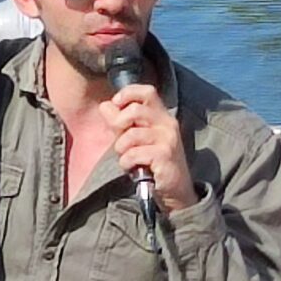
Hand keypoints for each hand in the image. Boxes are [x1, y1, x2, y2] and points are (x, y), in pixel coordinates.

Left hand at [102, 83, 196, 212]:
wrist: (175, 189)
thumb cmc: (154, 161)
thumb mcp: (135, 139)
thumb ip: (120, 122)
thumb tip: (105, 105)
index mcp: (161, 115)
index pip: (147, 91)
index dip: (128, 93)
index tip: (116, 104)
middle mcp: (167, 124)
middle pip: (136, 110)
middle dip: (118, 125)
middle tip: (119, 140)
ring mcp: (168, 139)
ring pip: (131, 135)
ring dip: (121, 150)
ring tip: (127, 158)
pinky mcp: (165, 155)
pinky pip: (134, 154)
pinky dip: (127, 162)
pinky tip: (133, 168)